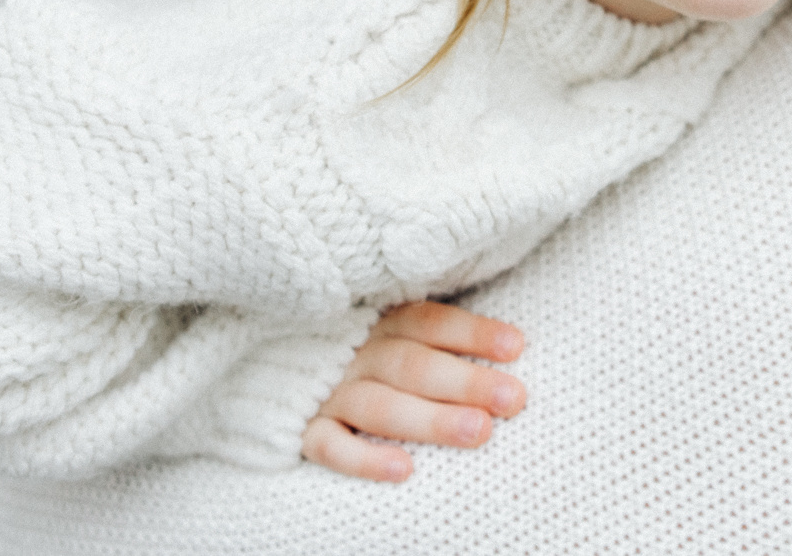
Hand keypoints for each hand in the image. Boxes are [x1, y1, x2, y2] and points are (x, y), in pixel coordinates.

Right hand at [300, 302, 525, 481]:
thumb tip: (514, 347)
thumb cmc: (364, 357)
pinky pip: (330, 446)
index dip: (473, 333)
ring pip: (380, 406)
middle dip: (466, 382)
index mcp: (382, 322)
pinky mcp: (304, 429)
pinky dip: (364, 459)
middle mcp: (356, 354)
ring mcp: (328, 392)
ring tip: (479, 432)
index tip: (516, 347)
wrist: (275, 369)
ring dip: (430, 419)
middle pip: (414, 366)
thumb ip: (438, 340)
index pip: (431, 323)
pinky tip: (404, 469)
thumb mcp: (394, 333)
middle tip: (513, 399)